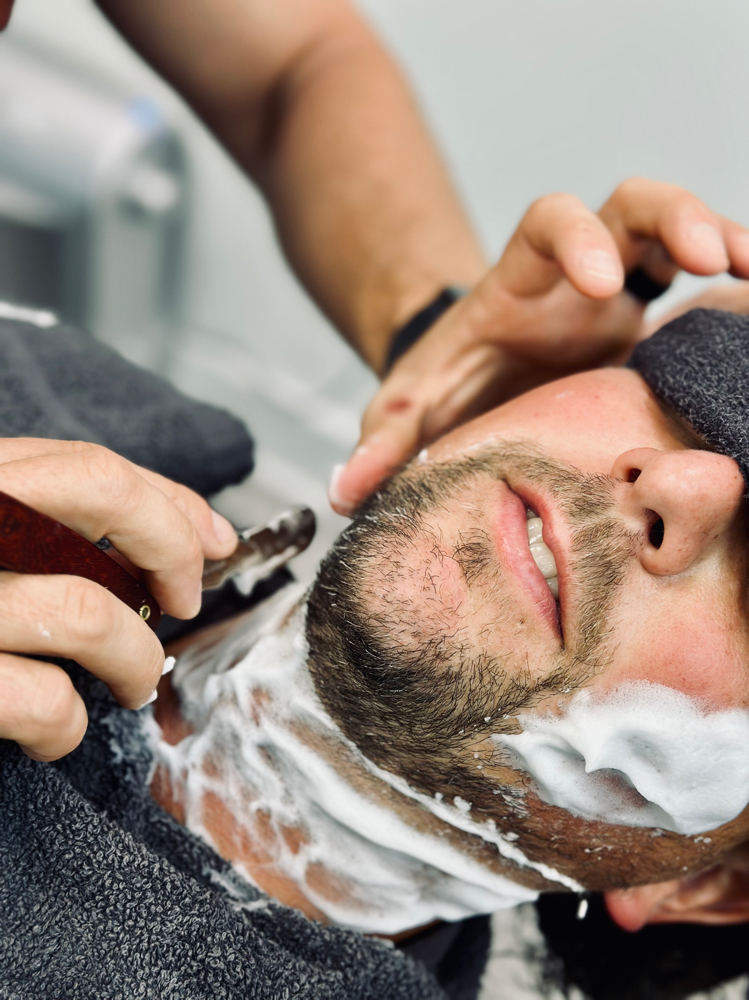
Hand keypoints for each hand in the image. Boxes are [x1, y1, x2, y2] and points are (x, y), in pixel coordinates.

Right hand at [0, 439, 236, 760]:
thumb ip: (71, 523)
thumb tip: (204, 534)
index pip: (90, 465)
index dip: (169, 505)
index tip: (214, 543)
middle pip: (98, 492)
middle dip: (169, 548)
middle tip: (181, 602)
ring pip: (86, 609)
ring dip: (136, 659)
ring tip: (132, 683)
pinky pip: (40, 698)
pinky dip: (68, 725)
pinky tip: (54, 731)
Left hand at [330, 179, 748, 514]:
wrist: (480, 381)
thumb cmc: (449, 385)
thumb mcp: (413, 409)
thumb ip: (384, 444)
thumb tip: (346, 492)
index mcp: (518, 281)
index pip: (548, 225)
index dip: (578, 238)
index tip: (605, 282)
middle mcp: (578, 274)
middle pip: (632, 206)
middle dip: (675, 220)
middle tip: (713, 258)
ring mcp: (623, 297)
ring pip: (678, 236)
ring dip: (722, 239)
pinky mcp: (652, 330)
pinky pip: (701, 294)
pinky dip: (733, 291)